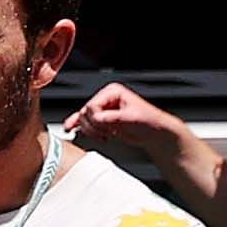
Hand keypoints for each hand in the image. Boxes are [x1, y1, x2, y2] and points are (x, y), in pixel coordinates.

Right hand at [68, 81, 213, 196]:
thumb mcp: (131, 118)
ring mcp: (102, 110)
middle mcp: (105, 99)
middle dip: (93, 126)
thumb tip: (96, 118)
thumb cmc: (149, 122)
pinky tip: (72, 130)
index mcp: (113, 91)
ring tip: (104, 135)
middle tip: (106, 133)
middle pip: (84, 112)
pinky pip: (82, 123)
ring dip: (91, 131)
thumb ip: (112, 117)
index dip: (96, 119)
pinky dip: (78, 128)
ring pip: (82, 119)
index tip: (106, 126)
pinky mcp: (100, 120)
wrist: (155, 133)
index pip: (92, 105)